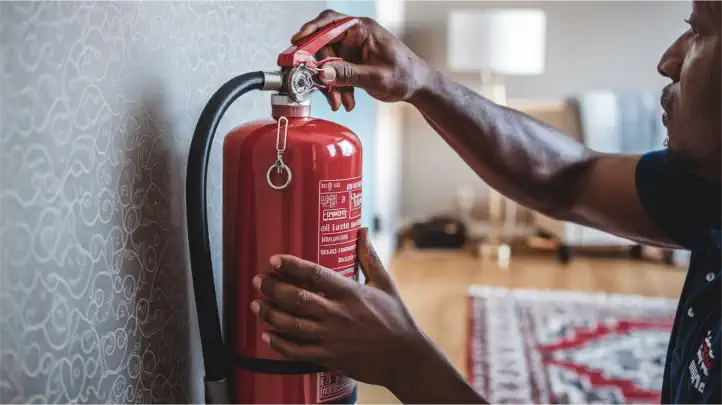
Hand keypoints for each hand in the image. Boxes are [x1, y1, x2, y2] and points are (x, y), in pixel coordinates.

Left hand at [249, 228, 425, 387]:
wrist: (404, 357)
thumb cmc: (395, 319)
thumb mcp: (385, 284)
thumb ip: (369, 257)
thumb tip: (362, 230)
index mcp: (350, 293)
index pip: (314, 274)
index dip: (291, 265)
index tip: (274, 260)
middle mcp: (337, 314)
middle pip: (296, 298)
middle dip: (272, 288)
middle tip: (258, 281)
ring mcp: (331, 337)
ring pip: (291, 324)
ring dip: (269, 313)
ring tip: (256, 305)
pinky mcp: (328, 356)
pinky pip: (297, 351)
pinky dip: (278, 343)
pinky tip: (267, 335)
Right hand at [291, 9, 432, 109]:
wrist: (419, 86)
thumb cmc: (405, 76)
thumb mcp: (374, 77)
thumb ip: (347, 74)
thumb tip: (323, 71)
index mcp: (363, 29)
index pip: (330, 22)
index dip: (311, 31)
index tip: (297, 43)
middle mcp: (356, 35)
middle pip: (325, 45)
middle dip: (322, 69)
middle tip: (321, 86)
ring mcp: (354, 48)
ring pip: (330, 62)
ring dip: (332, 84)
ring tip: (340, 103)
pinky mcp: (354, 61)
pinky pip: (337, 71)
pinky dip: (339, 87)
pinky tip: (346, 102)